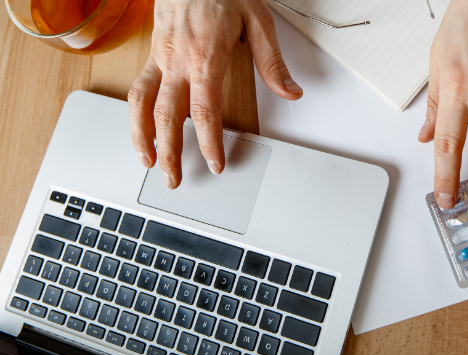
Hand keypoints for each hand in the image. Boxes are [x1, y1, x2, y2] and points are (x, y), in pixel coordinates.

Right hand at [129, 0, 302, 188]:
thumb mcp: (258, 20)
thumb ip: (272, 62)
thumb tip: (291, 92)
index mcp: (207, 56)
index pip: (205, 111)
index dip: (209, 142)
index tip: (215, 163)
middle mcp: (178, 59)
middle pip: (167, 115)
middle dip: (170, 151)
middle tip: (175, 178)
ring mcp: (160, 56)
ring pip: (142, 103)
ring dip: (141, 136)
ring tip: (147, 162)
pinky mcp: (152, 51)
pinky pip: (138, 86)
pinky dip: (135, 113)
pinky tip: (140, 129)